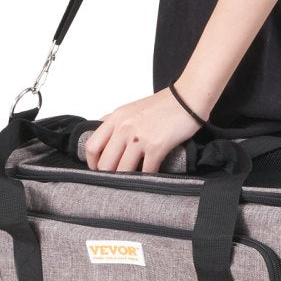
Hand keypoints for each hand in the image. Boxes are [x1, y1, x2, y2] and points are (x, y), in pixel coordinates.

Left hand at [85, 86, 202, 172]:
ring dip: (126, 180)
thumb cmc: (164, 104)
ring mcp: (139, 137)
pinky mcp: (156, 146)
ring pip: (122, 170)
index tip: (99, 170)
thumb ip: (115, 122)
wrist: (188, 98)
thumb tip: (102, 136)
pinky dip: (146, 178)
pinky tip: (149, 177)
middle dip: (109, 175)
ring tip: (132, 182)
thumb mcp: (131, 108)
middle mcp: (124, 127)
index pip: (92, 146)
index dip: (93, 163)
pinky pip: (146, 171)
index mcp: (116, 118)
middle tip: (116, 179)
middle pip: (105, 163)